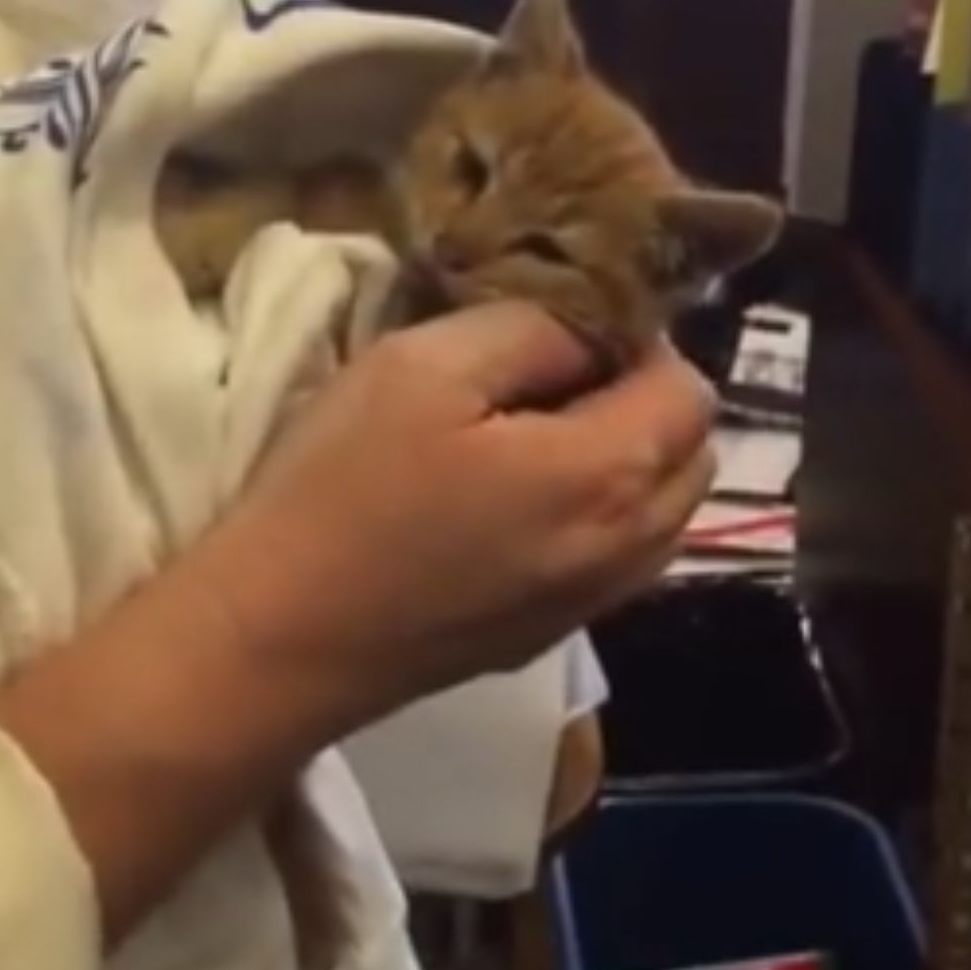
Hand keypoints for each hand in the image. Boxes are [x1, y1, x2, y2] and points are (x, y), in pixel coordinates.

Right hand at [0, 304, 713, 933]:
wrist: (278, 640)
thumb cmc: (344, 488)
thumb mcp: (425, 365)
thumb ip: (534, 330)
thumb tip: (591, 330)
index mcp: (610, 474)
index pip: (689, 384)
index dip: (638, 340)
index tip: (561, 329)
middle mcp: (630, 549)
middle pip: (692, 452)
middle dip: (645, 400)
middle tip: (551, 376)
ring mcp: (592, 605)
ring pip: (664, 513)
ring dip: (629, 462)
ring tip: (535, 437)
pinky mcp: (549, 637)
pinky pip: (619, 560)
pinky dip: (600, 517)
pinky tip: (517, 503)